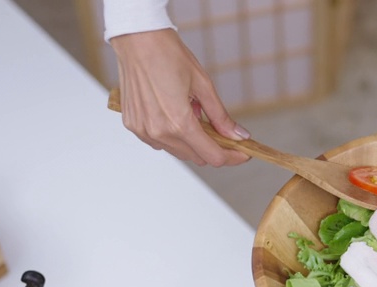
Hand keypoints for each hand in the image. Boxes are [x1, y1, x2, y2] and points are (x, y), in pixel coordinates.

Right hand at [109, 29, 249, 166]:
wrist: (137, 39)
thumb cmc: (168, 55)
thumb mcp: (203, 84)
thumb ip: (220, 116)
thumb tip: (237, 135)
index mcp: (179, 123)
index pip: (212, 156)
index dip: (231, 157)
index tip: (242, 153)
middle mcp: (159, 132)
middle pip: (196, 157)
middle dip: (212, 148)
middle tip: (222, 132)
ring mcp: (144, 131)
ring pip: (177, 151)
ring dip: (191, 141)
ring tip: (192, 113)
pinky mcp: (134, 126)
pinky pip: (159, 142)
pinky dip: (172, 135)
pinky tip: (174, 114)